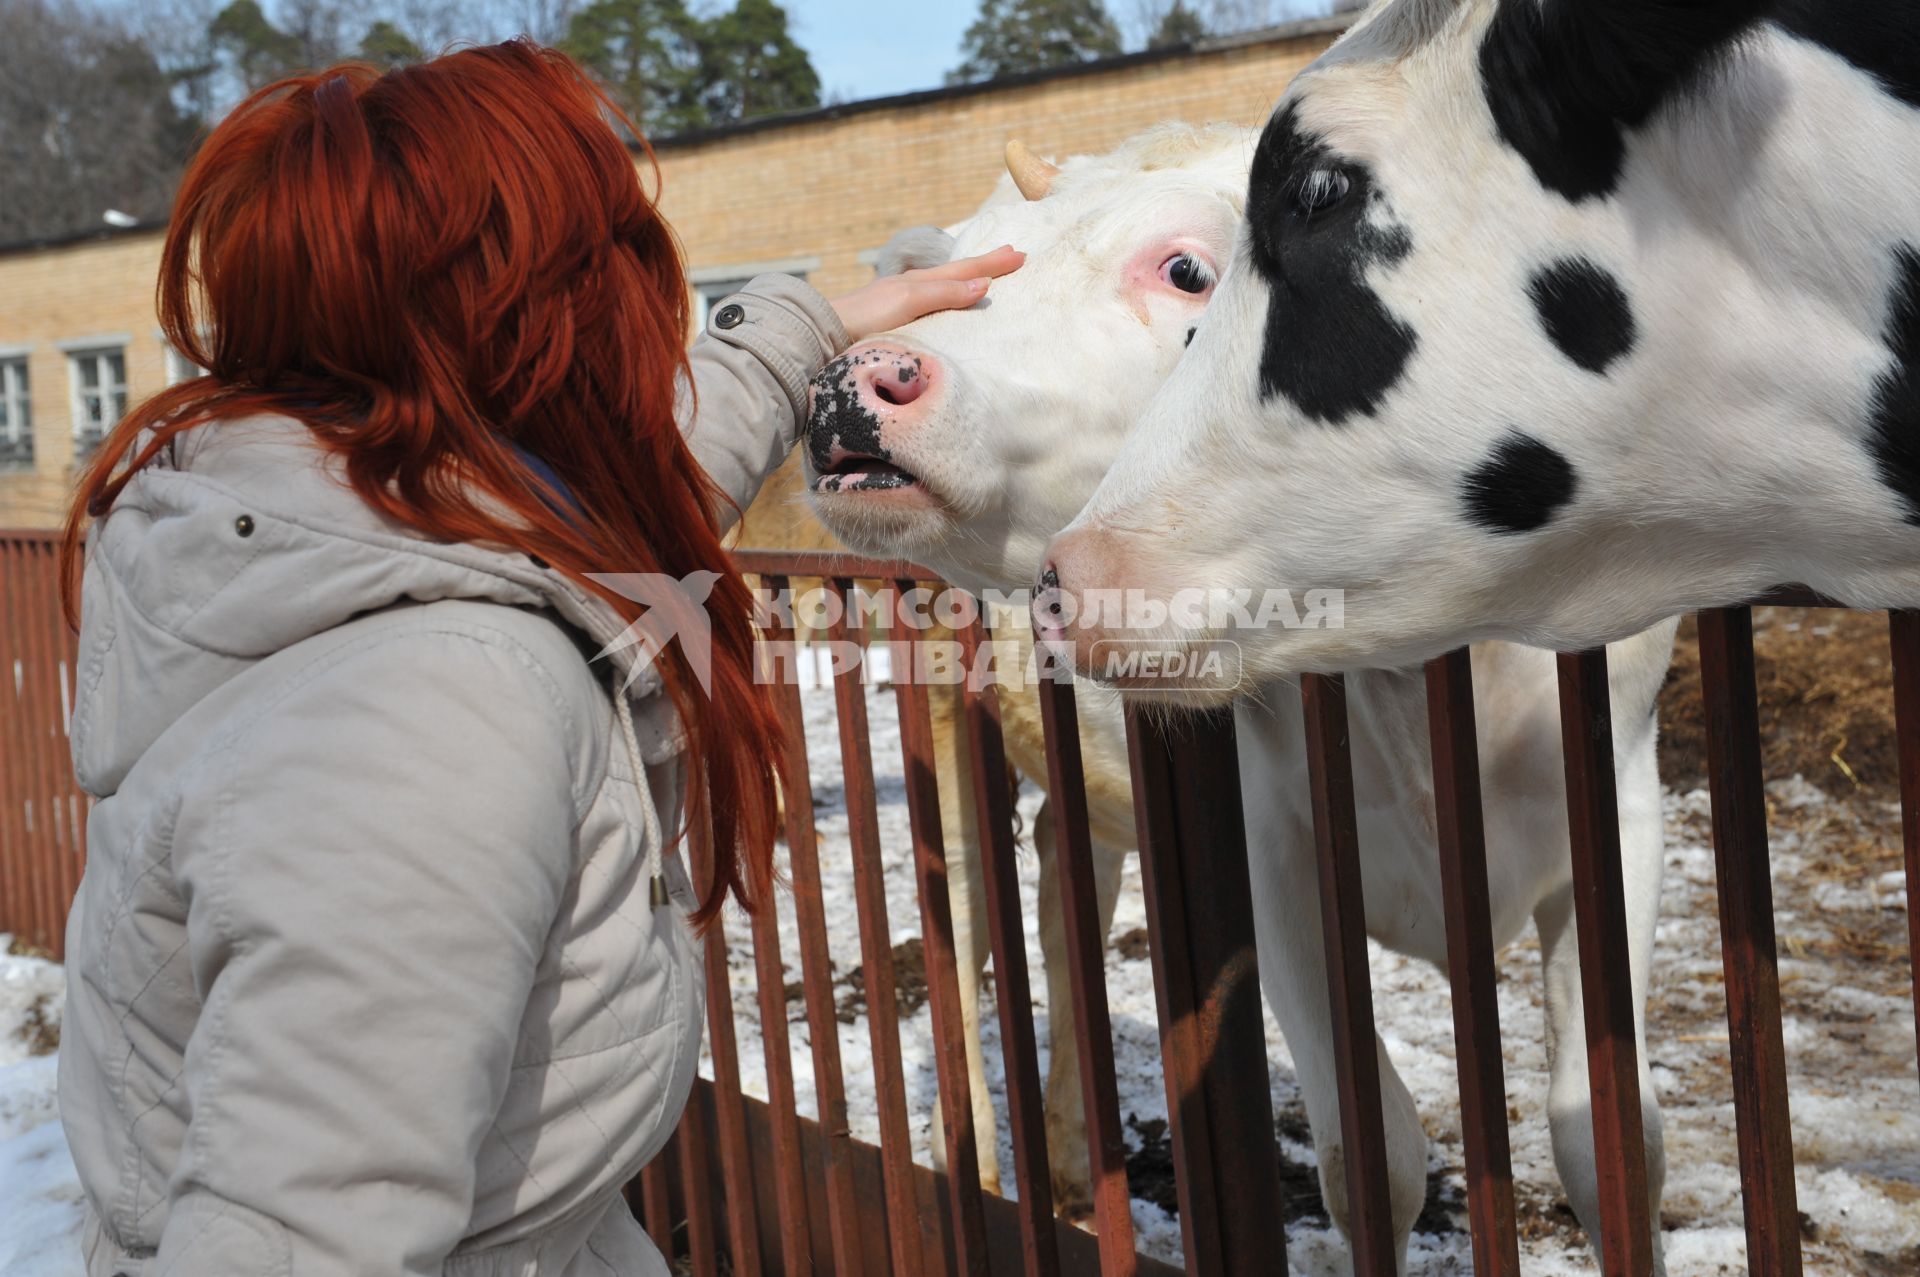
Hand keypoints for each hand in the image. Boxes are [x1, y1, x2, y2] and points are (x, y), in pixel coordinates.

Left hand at [830, 245, 1024, 343]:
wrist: (825, 333)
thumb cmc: (866, 317)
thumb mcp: (909, 301)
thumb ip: (944, 293)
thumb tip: (983, 283)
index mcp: (920, 283)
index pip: (965, 270)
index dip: (993, 264)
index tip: (1020, 255)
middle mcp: (912, 289)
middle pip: (956, 273)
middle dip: (985, 265)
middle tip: (1011, 254)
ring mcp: (901, 303)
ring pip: (944, 286)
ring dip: (968, 279)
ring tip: (985, 275)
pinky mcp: (892, 321)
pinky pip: (931, 303)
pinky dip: (949, 296)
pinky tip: (946, 303)